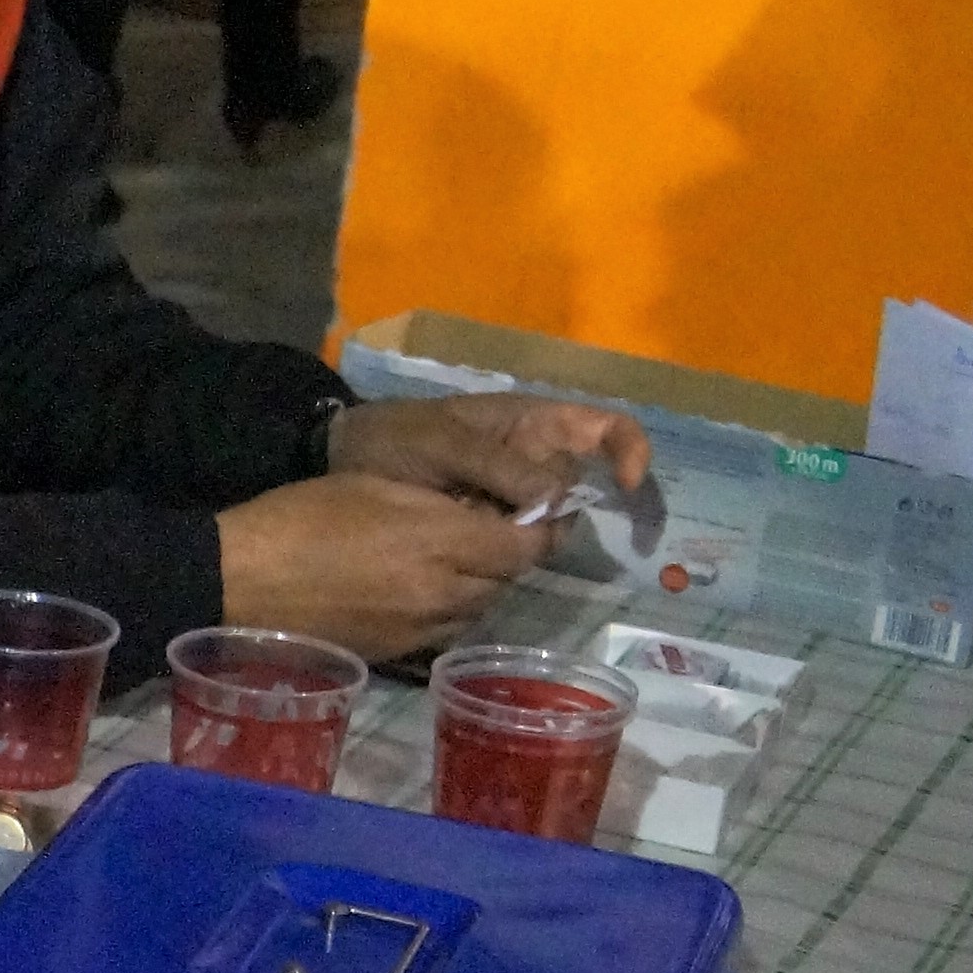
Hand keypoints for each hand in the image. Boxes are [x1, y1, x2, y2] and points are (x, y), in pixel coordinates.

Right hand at [211, 474, 553, 664]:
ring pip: (478, 609)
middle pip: (506, 581)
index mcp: (442, 544)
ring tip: (451, 563)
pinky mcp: (395, 654)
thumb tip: (487, 517)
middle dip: (505, 557)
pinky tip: (417, 592)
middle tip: (488, 533)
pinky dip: (445, 610)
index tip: (541, 515)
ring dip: (478, 587)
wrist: (238, 581)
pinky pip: (443, 631)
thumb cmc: (301, 517)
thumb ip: (444, 505)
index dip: (543, 530)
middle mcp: (443, 594)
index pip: (526, 546)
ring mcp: (419, 630)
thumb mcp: (377, 487)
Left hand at [324, 391, 649, 515]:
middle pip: (576, 491)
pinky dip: (496, 550)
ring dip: (517, 535)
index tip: (626, 488)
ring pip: (545, 525)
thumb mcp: (445, 443)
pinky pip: (512, 543)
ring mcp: (512, 495)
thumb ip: (500, 468)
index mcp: (535, 422)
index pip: (607, 428)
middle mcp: (533, 459)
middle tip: (494, 517)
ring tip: (462, 523)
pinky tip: (459, 544)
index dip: (629, 452)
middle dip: (551, 513)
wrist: (343, 458)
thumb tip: (555, 503)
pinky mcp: (489, 525)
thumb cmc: (396, 434)